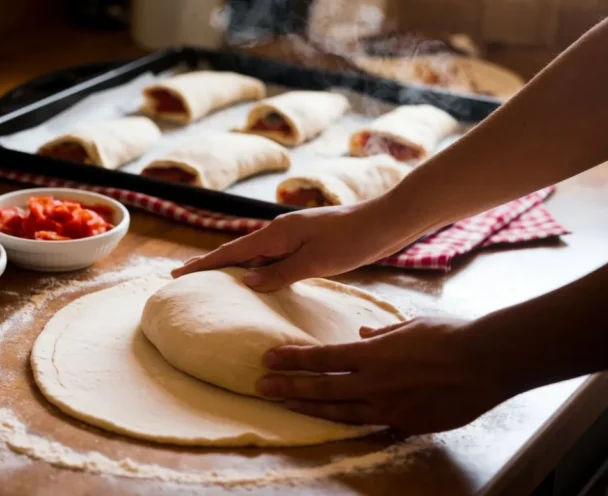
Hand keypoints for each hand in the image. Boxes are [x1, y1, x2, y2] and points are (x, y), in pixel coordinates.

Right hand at [172, 194, 422, 291]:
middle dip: (212, 265)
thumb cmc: (353, 240)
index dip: (204, 264)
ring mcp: (293, 237)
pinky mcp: (307, 244)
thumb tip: (247, 281)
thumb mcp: (316, 261)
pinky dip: (258, 269)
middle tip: (185, 278)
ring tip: (214, 283)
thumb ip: (280, 272)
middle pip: (238, 251)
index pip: (231, 252)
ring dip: (234, 268)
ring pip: (256, 256)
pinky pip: (273, 259)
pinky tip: (257, 280)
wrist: (386, 222)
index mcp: (277, 233)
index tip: (177, 274)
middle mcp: (280, 232)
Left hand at [257, 317, 509, 434]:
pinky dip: (349, 421)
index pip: (322, 357)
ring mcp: (389, 407)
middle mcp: (374, 383)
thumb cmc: (449, 336)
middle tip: (262, 385)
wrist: (487, 363)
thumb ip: (381, 333)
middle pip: (321, 387)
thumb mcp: (410, 325)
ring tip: (285, 405)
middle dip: (288, 386)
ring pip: (339, 411)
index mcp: (373, 354)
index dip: (294, 358)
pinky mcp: (406, 424)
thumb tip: (361, 333)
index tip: (270, 357)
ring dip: (309, 408)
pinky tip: (333, 420)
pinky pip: (370, 423)